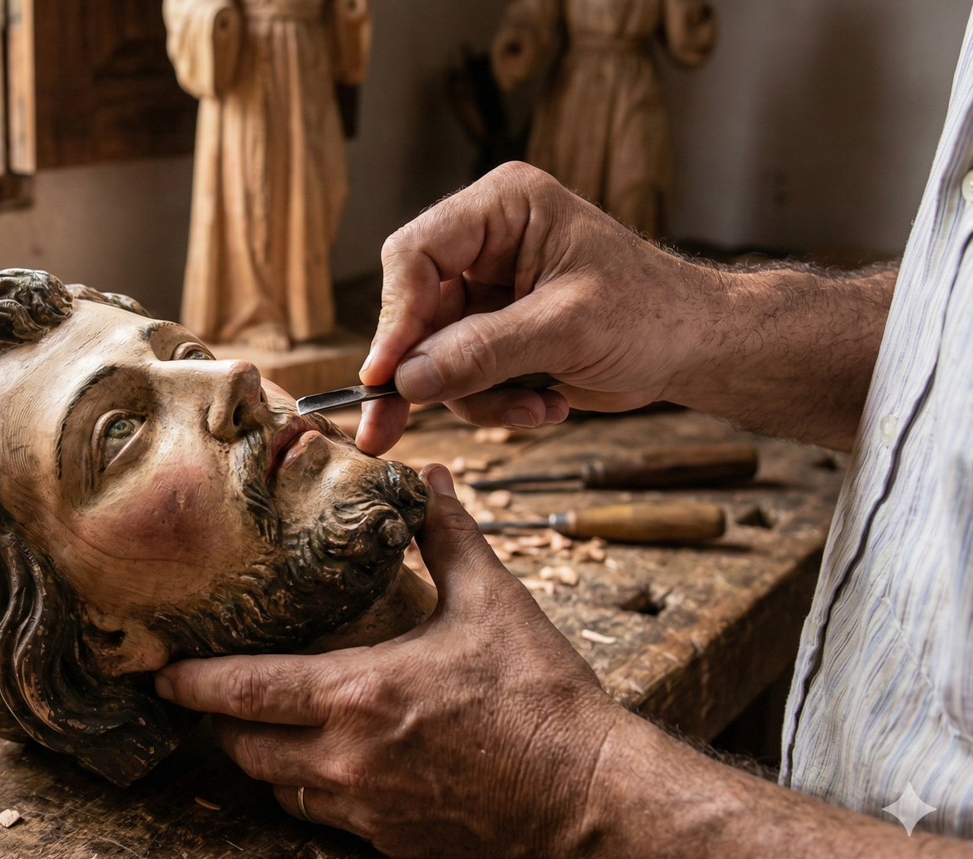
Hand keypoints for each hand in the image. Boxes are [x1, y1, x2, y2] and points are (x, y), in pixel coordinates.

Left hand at [155, 465, 630, 858]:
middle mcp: (347, 760)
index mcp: (358, 695)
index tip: (161, 673)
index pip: (243, 691)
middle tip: (210, 695)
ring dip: (264, 759)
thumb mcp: (494, 604)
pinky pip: (324, 818)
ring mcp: (367, 811)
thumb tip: (431, 480)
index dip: (192, 683)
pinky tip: (331, 765)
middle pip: (243, 748)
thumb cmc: (544, 701)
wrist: (595, 801)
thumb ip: (449, 539)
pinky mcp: (392, 845)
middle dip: (220, 722)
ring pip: (278, 788)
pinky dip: (313, 790)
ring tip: (266, 726)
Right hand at [356, 163, 719, 454]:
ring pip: (431, 353)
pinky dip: (493, 402)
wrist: (699, 348)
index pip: (415, 255)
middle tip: (386, 428)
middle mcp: (485, 242)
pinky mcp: (493, 331)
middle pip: (412, 309)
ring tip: (533, 410)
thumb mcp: (567, 330)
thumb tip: (406, 379)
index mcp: (503, 207)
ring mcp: (486, 289)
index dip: (393, 317)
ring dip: (474, 395)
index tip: (383, 376)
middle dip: (421, 373)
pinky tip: (544, 406)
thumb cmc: (655, 314)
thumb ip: (482, 352)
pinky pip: (459, 375)